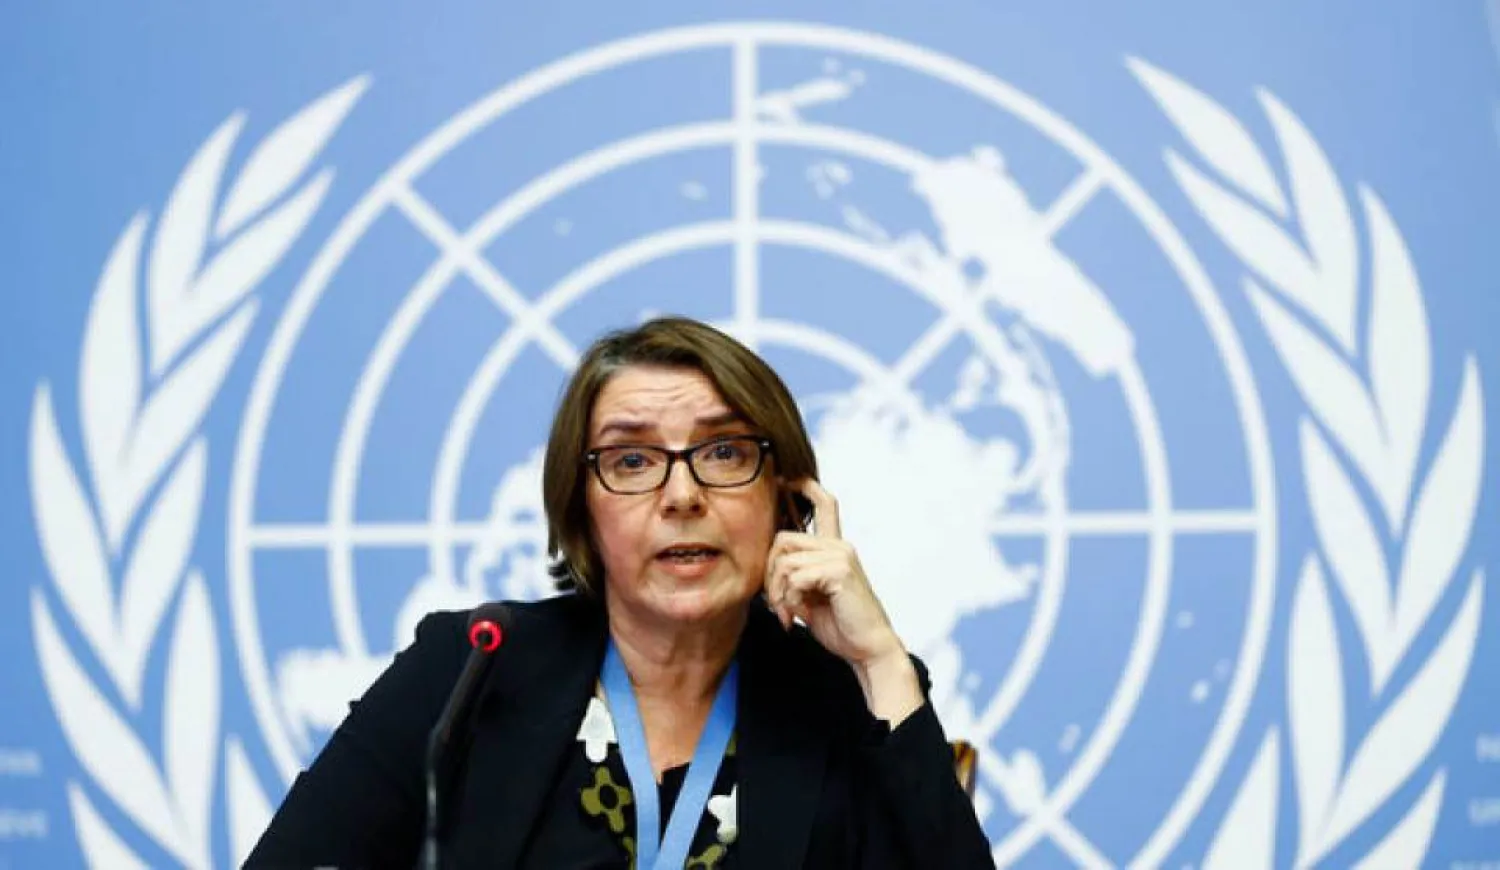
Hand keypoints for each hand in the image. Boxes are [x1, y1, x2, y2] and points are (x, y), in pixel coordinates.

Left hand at [764, 479, 921, 722]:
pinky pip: (795, 577)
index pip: (825, 504)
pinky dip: (789, 600)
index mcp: (835, 549)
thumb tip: (766, 573)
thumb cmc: (841, 626)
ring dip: (777, 592)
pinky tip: (797, 617)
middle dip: (768, 574)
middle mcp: (839, 546)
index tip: (784, 479)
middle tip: (775, 604)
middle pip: (782, 539)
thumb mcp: (811, 598)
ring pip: (784, 560)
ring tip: (786, 614)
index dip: (804, 487)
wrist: (868, 649)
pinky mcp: (840, 570)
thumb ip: (795, 579)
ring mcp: (841, 555)